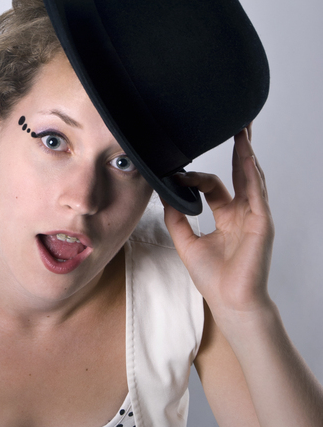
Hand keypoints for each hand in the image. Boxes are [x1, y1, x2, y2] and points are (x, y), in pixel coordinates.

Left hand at [162, 127, 274, 325]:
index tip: (176, 173)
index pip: (213, 186)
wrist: (229, 302)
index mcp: (226, 217)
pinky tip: (246, 154)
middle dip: (239, 148)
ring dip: (246, 153)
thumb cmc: (213, 278)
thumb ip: (176, 218)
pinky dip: (251, 172)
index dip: (195, 178)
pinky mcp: (261, 222)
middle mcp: (242, 213)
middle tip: (236, 124)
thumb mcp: (186, 242)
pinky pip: (257, 192)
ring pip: (251, 177)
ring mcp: (254, 216)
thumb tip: (165, 194)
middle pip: (240, 173)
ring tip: (242, 130)